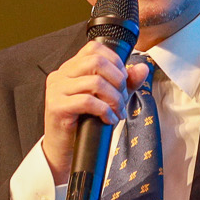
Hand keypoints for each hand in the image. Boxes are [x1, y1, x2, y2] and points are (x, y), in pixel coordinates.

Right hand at [41, 41, 153, 182]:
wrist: (64, 151)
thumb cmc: (84, 124)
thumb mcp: (108, 99)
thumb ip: (125, 83)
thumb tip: (143, 68)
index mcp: (70, 68)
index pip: (94, 48)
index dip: (115, 61)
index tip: (123, 80)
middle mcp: (61, 75)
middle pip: (96, 61)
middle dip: (118, 80)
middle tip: (122, 98)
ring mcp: (56, 89)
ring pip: (95, 81)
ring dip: (114, 98)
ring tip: (117, 111)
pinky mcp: (57, 106)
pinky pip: (88, 101)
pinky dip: (105, 110)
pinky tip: (109, 119)